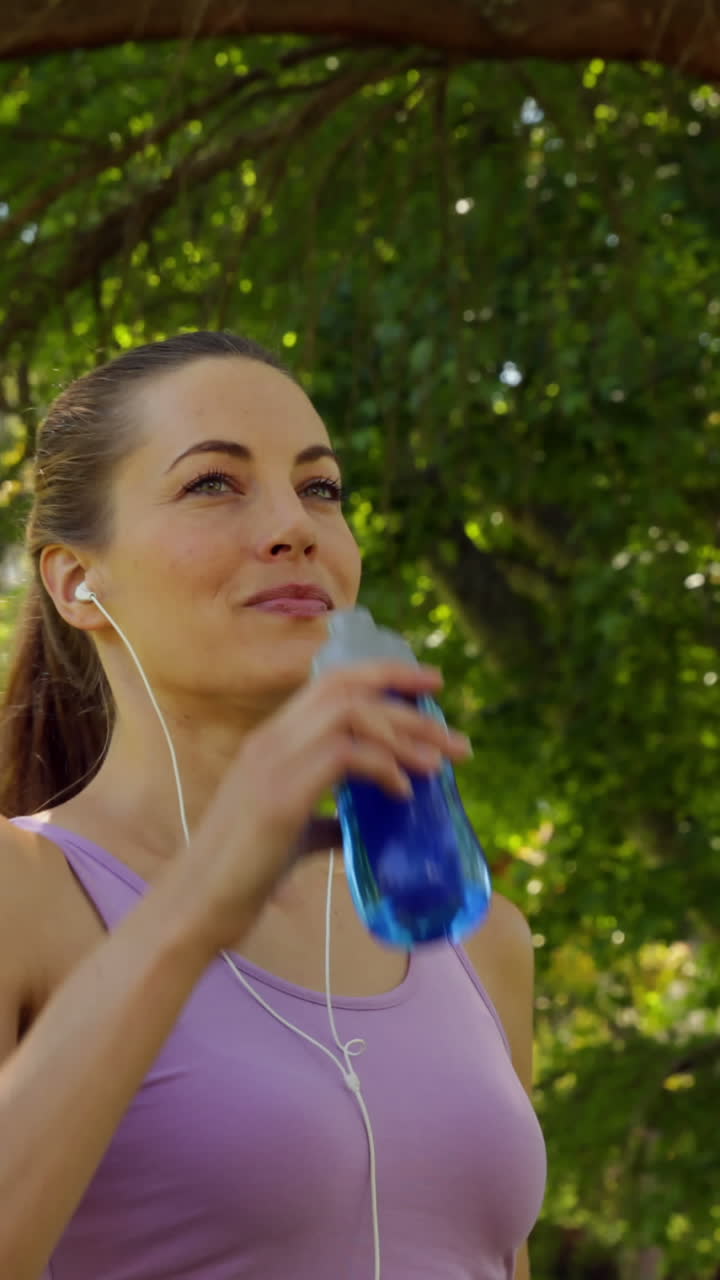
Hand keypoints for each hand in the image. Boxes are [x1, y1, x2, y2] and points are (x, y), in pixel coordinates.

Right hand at [184, 659, 471, 949]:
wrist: (196, 907)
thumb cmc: (241, 876)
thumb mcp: (293, 837)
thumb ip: (327, 823)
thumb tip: (362, 828)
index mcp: (271, 740)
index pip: (333, 683)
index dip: (386, 675)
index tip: (431, 685)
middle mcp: (270, 739)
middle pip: (349, 688)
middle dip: (410, 703)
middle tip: (456, 739)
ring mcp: (272, 762)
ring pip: (351, 715)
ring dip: (406, 735)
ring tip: (441, 765)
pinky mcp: (280, 794)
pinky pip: (344, 756)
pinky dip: (384, 767)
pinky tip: (404, 793)